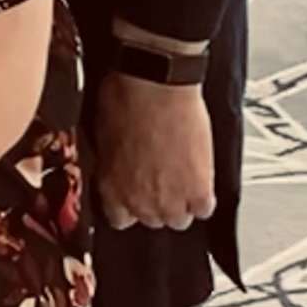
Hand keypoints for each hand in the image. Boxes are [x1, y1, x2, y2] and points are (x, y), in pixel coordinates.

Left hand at [96, 74, 214, 229]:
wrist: (156, 85)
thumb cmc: (125, 98)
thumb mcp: (102, 135)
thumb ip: (110, 164)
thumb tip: (116, 167)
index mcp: (110, 187)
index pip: (118, 219)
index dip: (128, 206)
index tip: (134, 195)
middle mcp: (139, 201)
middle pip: (151, 220)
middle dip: (155, 202)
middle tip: (160, 180)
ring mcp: (171, 200)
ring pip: (179, 220)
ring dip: (181, 203)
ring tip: (181, 179)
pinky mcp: (200, 192)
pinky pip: (205, 210)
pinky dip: (204, 197)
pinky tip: (199, 179)